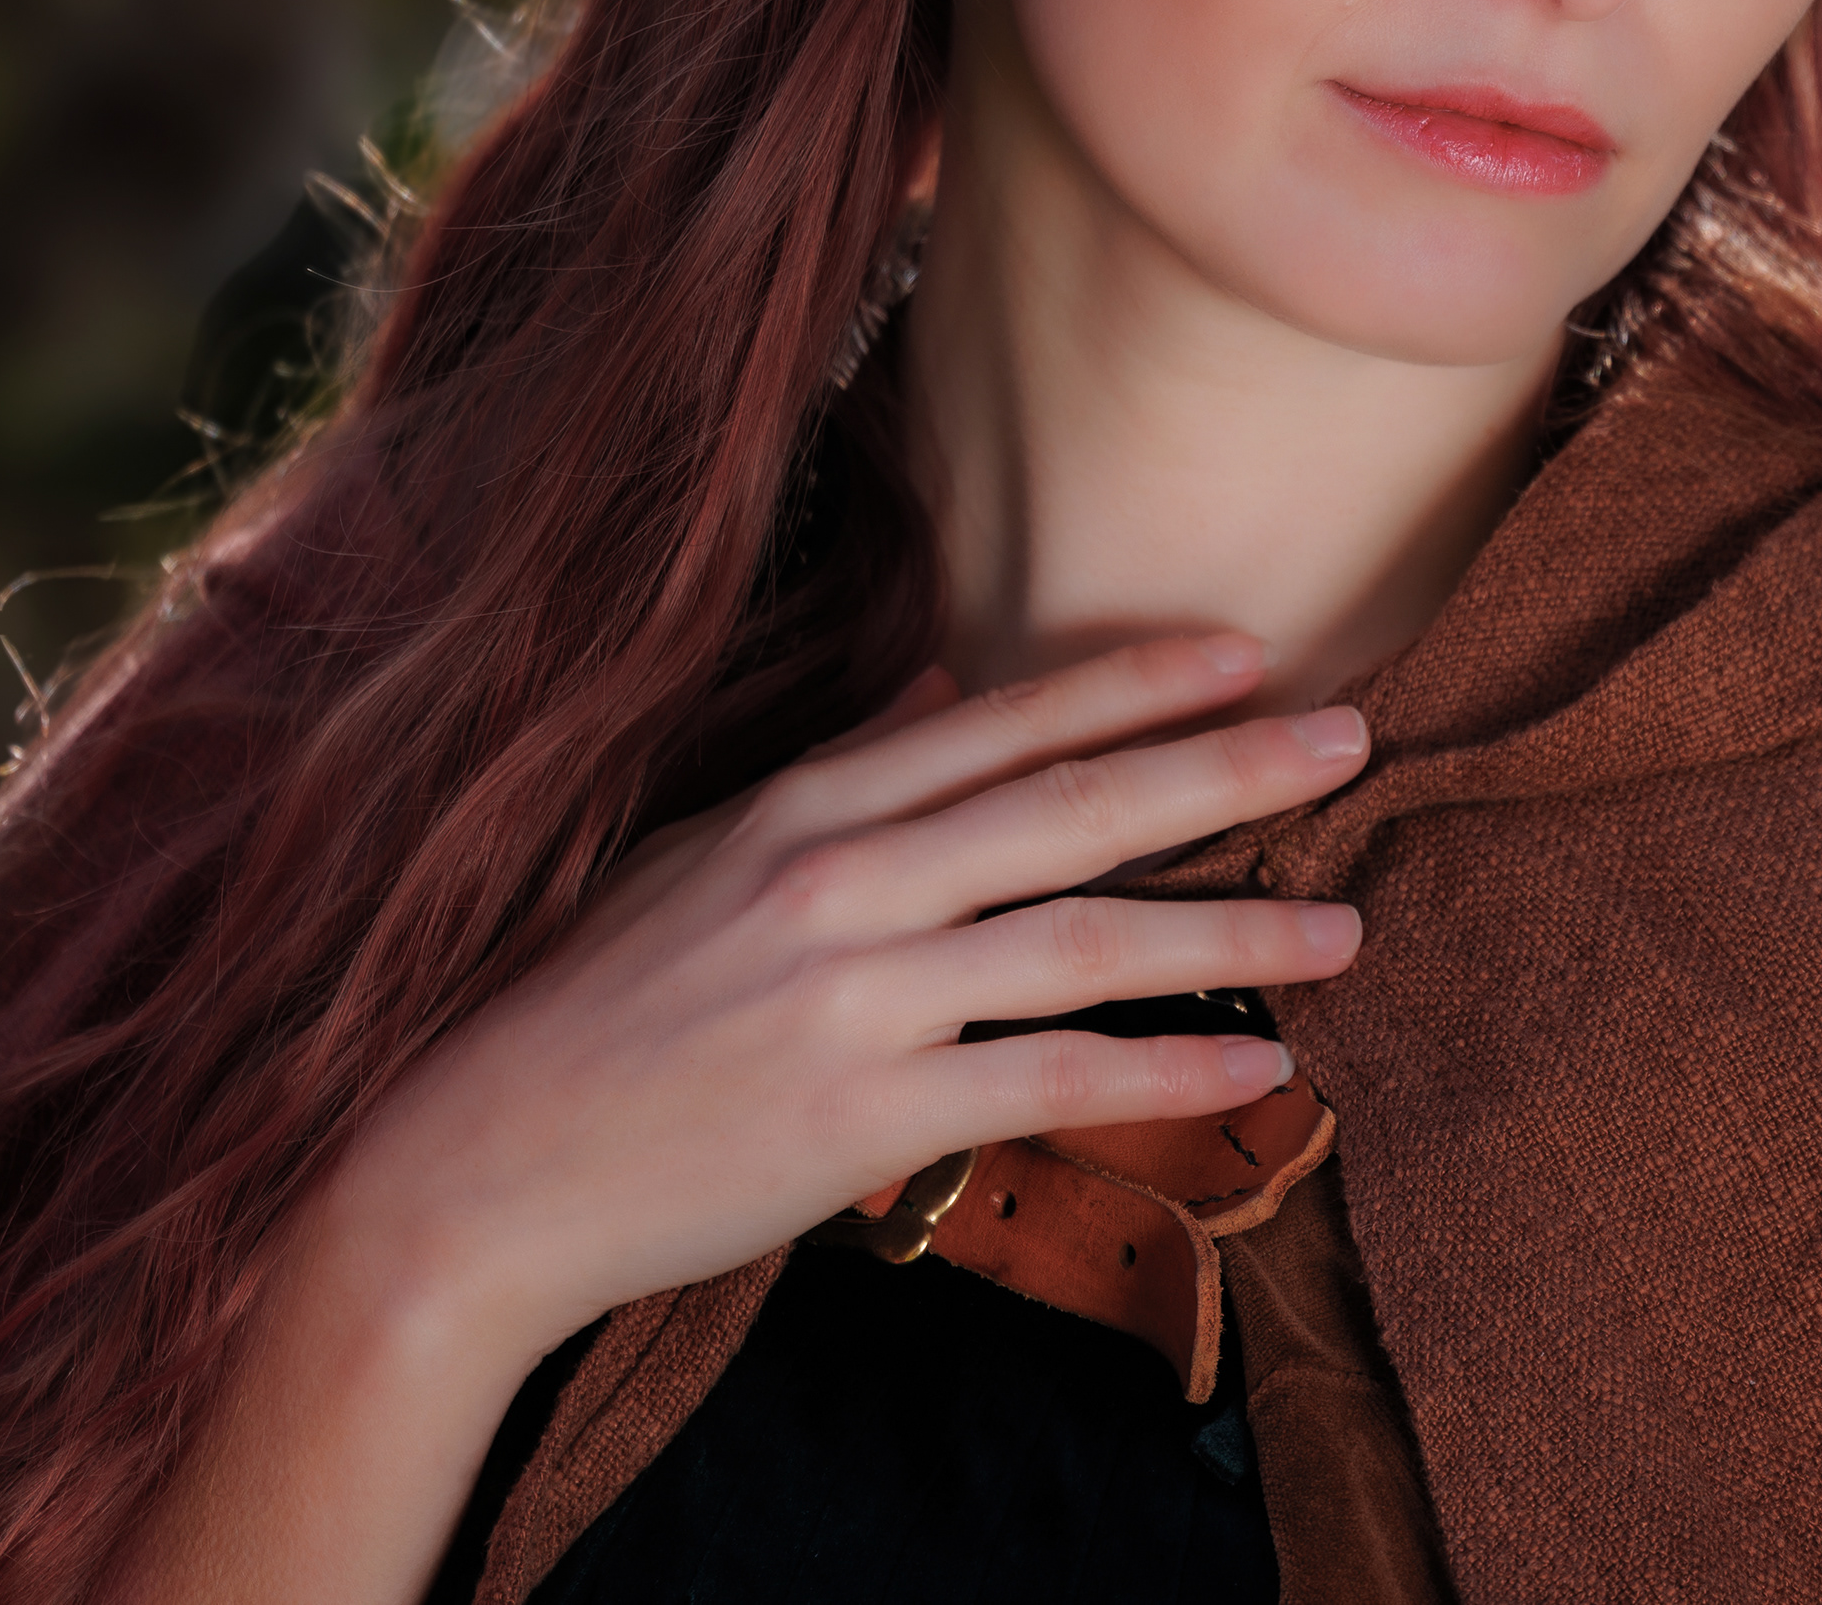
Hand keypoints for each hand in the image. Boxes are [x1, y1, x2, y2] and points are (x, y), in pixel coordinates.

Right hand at [315, 631, 1368, 1368]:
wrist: (467, 1168)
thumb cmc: (582, 1008)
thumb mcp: (695, 853)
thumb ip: (832, 772)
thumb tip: (930, 694)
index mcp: (802, 806)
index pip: (1000, 723)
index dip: (1130, 683)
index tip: (1244, 653)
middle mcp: (839, 880)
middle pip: (1072, 809)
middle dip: (1225, 769)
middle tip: (1355, 740)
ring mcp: (853, 996)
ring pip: (1085, 942)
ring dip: (1232, 932)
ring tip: (1344, 927)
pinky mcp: (858, 1116)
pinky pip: (1046, 1084)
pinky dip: (1162, 1076)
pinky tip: (1257, 1073)